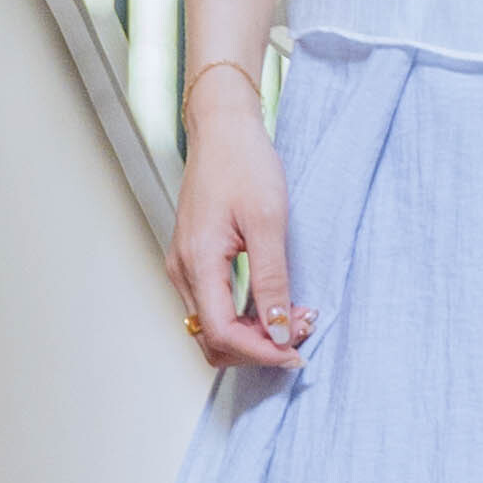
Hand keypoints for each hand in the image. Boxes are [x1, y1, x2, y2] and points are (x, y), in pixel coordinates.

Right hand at [167, 74, 315, 372]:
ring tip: (293, 317)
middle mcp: (183, 271)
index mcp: (198, 262)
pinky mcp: (195, 261)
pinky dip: (244, 317)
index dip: (262, 352)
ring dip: (253, 334)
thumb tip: (279, 330)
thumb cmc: (243, 164)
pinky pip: (214, 307)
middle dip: (258, 348)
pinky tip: (275, 304)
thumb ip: (272, 280)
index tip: (297, 349)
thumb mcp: (268, 221)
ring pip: (213, 328)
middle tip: (300, 332)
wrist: (223, 130)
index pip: (222, 334)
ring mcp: (185, 267)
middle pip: (213, 341)